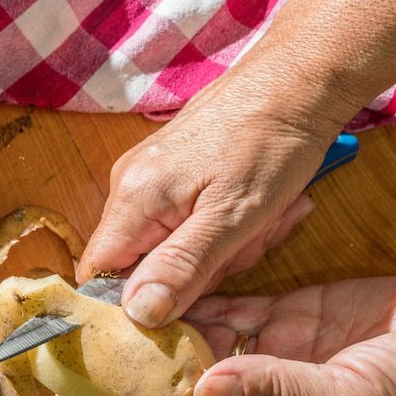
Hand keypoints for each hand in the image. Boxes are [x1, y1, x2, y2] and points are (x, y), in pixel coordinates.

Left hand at [56, 276, 395, 395]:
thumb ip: (276, 392)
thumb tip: (205, 388)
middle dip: (127, 388)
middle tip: (69, 370)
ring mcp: (270, 358)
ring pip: (195, 351)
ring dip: (151, 339)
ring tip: (97, 322)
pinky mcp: (286, 316)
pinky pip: (227, 309)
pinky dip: (193, 300)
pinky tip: (152, 287)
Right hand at [77, 67, 348, 329]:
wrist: (297, 81)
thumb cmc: (270, 144)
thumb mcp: (233, 218)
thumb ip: (182, 267)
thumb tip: (137, 314)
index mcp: (134, 200)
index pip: (99, 277)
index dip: (134, 304)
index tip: (183, 306)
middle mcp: (129, 188)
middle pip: (142, 268)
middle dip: (198, 271)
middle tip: (245, 244)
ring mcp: (151, 180)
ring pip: (171, 248)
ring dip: (221, 249)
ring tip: (260, 220)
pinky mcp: (173, 175)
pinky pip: (187, 224)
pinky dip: (224, 228)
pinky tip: (256, 210)